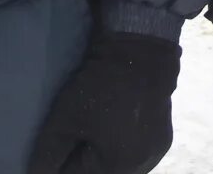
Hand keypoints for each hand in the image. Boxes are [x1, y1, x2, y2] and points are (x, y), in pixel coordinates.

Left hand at [26, 32, 180, 173]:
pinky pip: (136, 152)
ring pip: (120, 164)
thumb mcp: (65, 120)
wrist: (140, 51)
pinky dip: (121, 146)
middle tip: (70, 135)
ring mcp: (156, 151)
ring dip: (103, 155)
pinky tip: (112, 129)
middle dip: (81, 161)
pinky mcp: (164, 136)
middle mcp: (142, 165)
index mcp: (119, 167)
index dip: (59, 163)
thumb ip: (49, 154)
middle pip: (101, 172)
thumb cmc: (101, 87)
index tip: (54, 143)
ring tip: (91, 130)